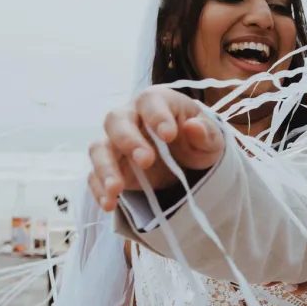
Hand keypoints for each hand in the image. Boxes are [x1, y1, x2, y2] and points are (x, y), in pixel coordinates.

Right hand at [88, 87, 224, 211]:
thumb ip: (205, 133)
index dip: (157, 116)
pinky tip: (108, 203)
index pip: (150, 102)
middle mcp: (130, 117)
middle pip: (116, 121)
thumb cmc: (196, 141)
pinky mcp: (111, 167)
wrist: (187, 162)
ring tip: (116, 189)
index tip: (169, 135)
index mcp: (156, 102)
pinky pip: (95, 175)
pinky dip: (99, 189)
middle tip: (146, 161)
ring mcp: (116, 143)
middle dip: (128, 141)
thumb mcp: (210, 139)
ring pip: (100, 148)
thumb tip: (194, 126)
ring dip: (105, 168)